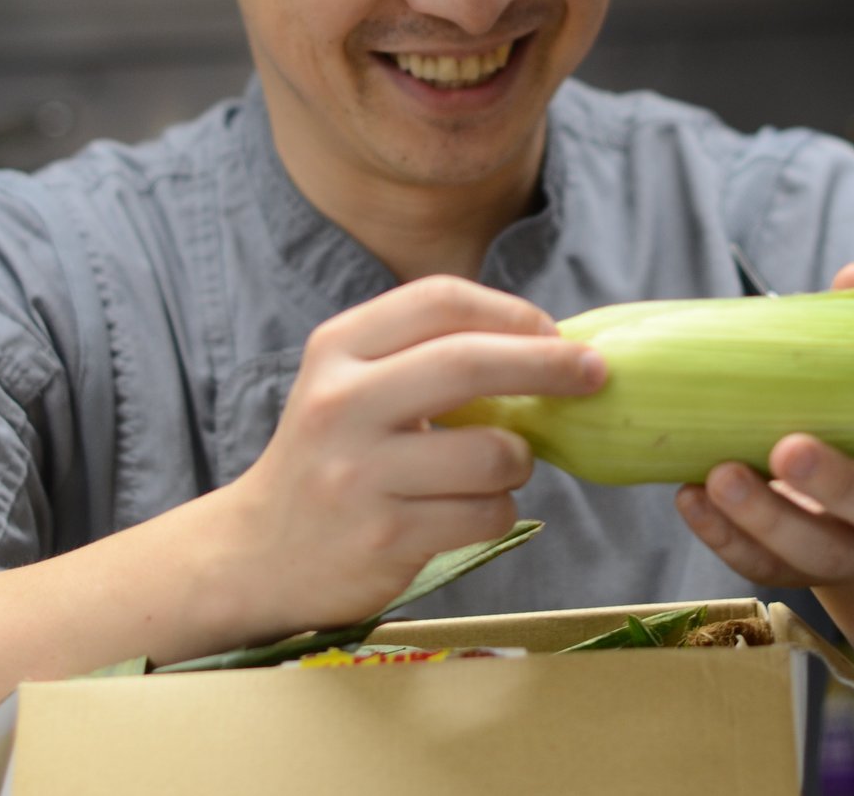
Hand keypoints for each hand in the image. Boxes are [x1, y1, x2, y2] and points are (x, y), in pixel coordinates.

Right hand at [222, 275, 605, 633]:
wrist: (258, 553)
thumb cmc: (332, 457)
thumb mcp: (352, 385)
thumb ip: (426, 355)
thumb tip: (546, 340)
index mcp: (337, 349)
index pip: (440, 301)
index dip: (511, 311)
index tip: (553, 331)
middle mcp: (342, 403)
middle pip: (470, 362)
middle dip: (548, 364)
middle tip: (595, 373)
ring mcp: (360, 473)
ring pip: (493, 453)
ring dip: (519, 460)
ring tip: (499, 466)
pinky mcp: (384, 536)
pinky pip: (485, 514)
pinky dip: (497, 511)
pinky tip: (469, 510)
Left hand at [674, 262, 853, 589]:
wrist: (853, 512)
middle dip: (835, 483)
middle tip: (789, 449)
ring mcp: (849, 552)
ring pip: (812, 548)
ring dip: (762, 513)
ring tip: (718, 473)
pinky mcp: (794, 570)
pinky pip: (758, 564)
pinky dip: (720, 533)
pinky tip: (688, 495)